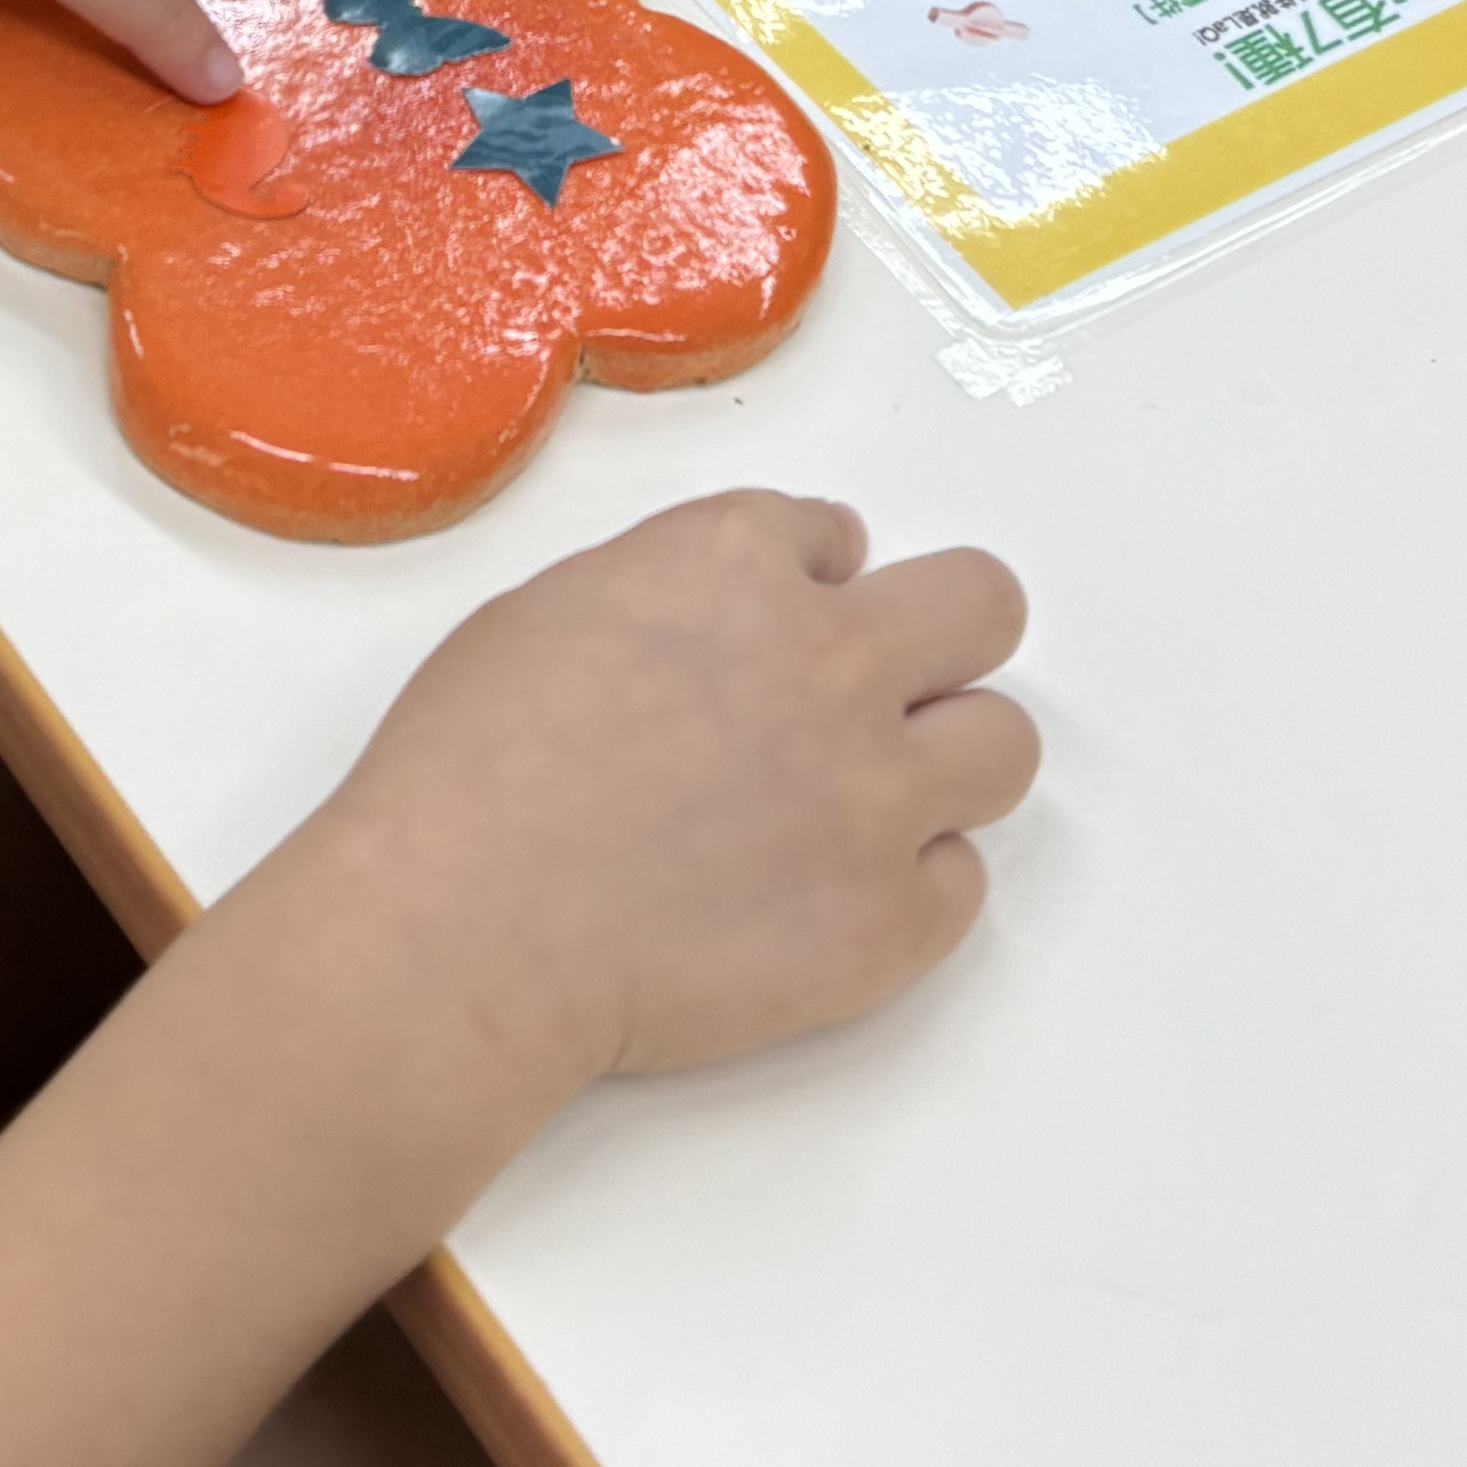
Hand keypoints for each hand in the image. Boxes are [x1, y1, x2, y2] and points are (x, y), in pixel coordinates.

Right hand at [303, 494, 1035, 1103]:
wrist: (462, 930)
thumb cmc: (463, 770)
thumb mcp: (548, 611)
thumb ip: (670, 589)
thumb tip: (729, 613)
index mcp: (737, 560)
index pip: (834, 536)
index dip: (802, 588)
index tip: (767, 639)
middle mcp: (835, 657)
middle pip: (983, 607)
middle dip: (939, 638)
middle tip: (879, 695)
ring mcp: (875, 794)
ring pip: (1005, 744)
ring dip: (944, 764)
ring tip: (866, 806)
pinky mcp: (889, 920)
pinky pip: (963, 885)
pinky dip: (907, 890)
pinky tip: (826, 901)